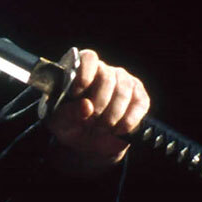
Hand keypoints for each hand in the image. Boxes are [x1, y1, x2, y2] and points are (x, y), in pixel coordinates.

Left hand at [45, 49, 150, 175]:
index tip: (76, 94)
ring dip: (112, 115)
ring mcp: (124, 82)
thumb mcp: (61, 121)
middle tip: (90, 122)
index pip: (89, 58)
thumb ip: (69, 112)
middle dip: (98, 104)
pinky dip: (128, 121)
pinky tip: (116, 130)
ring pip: (123, 91)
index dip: (84, 74)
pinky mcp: (139, 97)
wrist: (87, 142)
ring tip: (100, 128)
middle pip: (106, 78)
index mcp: (81, 69)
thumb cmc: (70, 124)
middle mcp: (104, 71)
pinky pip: (139, 104)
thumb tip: (86, 106)